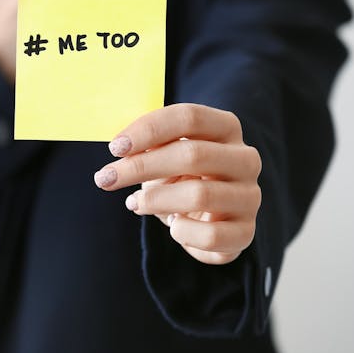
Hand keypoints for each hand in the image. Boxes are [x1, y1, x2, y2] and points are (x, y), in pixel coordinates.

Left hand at [93, 104, 261, 264]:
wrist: (210, 220)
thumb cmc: (182, 178)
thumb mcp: (165, 154)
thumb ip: (148, 146)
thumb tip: (122, 149)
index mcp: (226, 128)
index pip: (189, 117)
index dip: (149, 129)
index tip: (115, 148)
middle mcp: (245, 159)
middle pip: (192, 154)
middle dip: (141, 167)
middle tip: (104, 179)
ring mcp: (249, 196)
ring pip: (200, 195)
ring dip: (156, 200)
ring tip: (134, 203)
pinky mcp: (246, 231)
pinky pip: (210, 235)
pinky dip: (182, 232)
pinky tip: (173, 226)